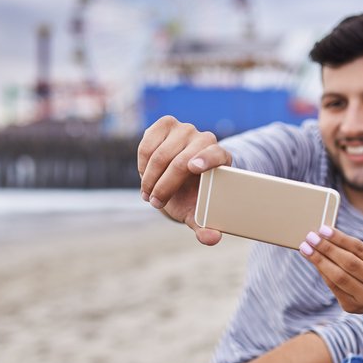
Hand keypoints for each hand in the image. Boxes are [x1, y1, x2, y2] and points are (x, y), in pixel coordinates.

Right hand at [137, 115, 228, 245]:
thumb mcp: (197, 214)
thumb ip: (205, 226)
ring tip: (150, 193)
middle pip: (182, 161)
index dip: (206, 159)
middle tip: (156, 203)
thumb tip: (212, 238)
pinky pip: (147, 144)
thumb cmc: (191, 197)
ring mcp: (185, 129)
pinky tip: (146, 175)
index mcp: (220, 159)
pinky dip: (142, 164)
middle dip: (165, 186)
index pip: (216, 154)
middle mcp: (205, 139)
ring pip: (161, 154)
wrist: (176, 180)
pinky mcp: (165, 124)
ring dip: (150, 178)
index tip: (193, 168)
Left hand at [300, 226, 362, 313]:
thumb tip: (323, 235)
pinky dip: (322, 272)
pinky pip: (333, 286)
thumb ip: (352, 248)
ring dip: (319, 260)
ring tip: (306, 248)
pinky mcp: (351, 307)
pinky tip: (313, 262)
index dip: (339, 238)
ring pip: (338, 276)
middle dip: (327, 248)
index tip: (323, 229)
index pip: (359, 248)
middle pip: (349, 262)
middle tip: (310, 237)